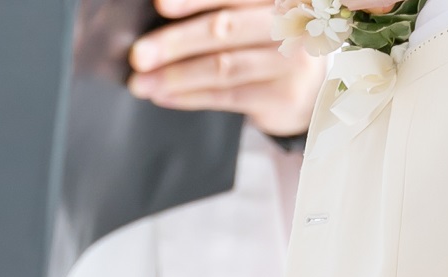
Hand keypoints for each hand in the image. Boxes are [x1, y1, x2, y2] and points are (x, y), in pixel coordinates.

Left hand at [128, 0, 325, 137]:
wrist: (309, 89)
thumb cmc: (266, 43)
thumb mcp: (252, 15)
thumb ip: (218, 11)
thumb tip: (158, 17)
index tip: (159, 4)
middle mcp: (290, 23)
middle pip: (225, 28)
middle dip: (175, 42)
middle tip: (138, 54)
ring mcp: (291, 61)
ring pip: (223, 67)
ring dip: (176, 76)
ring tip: (141, 83)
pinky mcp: (282, 96)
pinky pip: (227, 97)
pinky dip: (189, 97)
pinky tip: (163, 96)